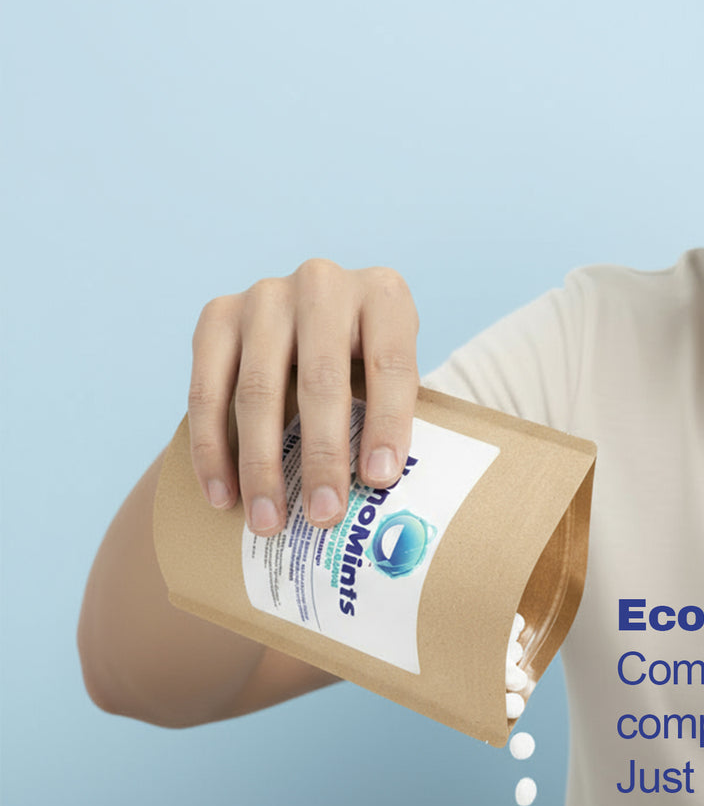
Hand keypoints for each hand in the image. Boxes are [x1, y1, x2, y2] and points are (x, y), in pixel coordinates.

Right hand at [188, 259, 418, 534]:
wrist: (311, 323)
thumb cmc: (365, 366)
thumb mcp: (393, 377)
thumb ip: (395, 420)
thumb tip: (382, 496)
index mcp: (384, 297)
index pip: (390, 365)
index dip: (386, 424)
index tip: (379, 480)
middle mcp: (323, 284)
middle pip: (321, 380)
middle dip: (322, 457)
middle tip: (323, 516)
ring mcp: (265, 295)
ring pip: (258, 391)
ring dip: (262, 465)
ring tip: (268, 521)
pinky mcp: (217, 315)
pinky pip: (206, 390)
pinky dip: (212, 450)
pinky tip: (223, 495)